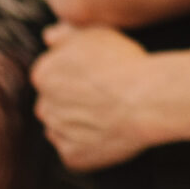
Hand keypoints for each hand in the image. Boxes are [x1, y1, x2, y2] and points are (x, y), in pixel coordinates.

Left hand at [31, 23, 161, 170]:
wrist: (145, 99)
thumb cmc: (124, 64)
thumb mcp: (95, 32)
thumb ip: (66, 34)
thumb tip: (49, 36)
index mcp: (43, 75)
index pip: (50, 76)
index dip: (74, 76)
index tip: (93, 76)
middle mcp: (44, 106)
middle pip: (53, 104)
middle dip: (72, 102)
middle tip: (102, 96)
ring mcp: (58, 133)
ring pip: (63, 128)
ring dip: (78, 123)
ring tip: (108, 115)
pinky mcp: (73, 156)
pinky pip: (75, 152)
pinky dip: (88, 146)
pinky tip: (108, 133)